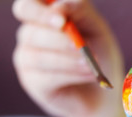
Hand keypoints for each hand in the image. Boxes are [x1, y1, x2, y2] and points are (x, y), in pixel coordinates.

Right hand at [12, 0, 123, 116]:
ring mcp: (27, 59)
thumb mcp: (96, 29)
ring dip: (69, 60)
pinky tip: (89, 74)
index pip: (28, 6)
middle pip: (30, 32)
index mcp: (44, 17)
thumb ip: (80, 11)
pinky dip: (71, 74)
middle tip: (77, 44)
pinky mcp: (32, 82)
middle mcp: (30, 35)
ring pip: (39, 56)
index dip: (40, 11)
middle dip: (56, 38)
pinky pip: (46, 76)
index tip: (62, 21)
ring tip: (92, 65)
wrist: (104, 92)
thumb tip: (58, 6)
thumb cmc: (99, 55)